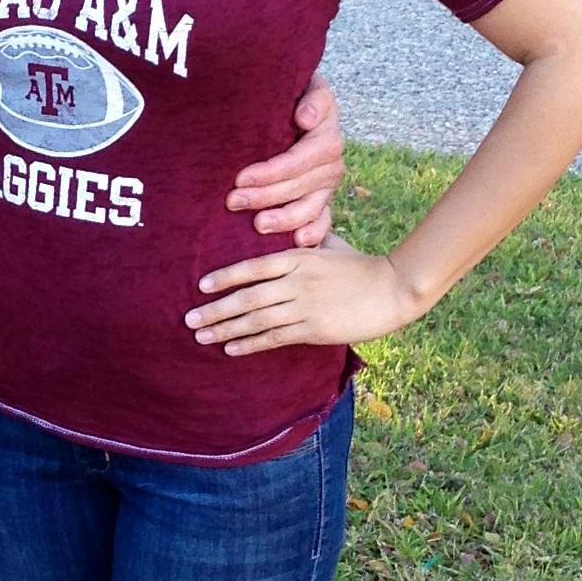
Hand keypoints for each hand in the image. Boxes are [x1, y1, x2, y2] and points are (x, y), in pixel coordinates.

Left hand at [187, 238, 421, 356]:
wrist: (392, 290)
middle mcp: (296, 281)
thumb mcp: (331, 245)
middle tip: (189, 318)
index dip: (225, 277)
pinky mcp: (313, 329)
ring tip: (202, 335)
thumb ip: (307, 240)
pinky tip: (231, 348)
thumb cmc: (362, 266)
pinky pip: (274, 338)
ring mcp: (304, 306)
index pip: (252, 267)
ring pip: (256, 319)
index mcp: (299, 257)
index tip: (201, 285)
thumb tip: (293, 231)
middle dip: (214, 309)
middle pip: (246, 296)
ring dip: (225, 329)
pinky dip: (250, 343)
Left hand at [225, 75, 343, 247]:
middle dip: (266, 195)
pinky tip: (297, 241)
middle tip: (233, 201)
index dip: (273, 171)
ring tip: (258, 225)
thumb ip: (312, 98)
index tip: (241, 177)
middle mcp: (331, 160)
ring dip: (286, 218)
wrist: (299, 106)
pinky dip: (314, 232)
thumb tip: (305, 118)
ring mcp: (328, 184)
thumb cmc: (292, 95)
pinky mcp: (323, 200)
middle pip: (302, 185)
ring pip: (312, 206)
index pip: (301, 158)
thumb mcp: (306, 86)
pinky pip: (324, 220)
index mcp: (327, 133)